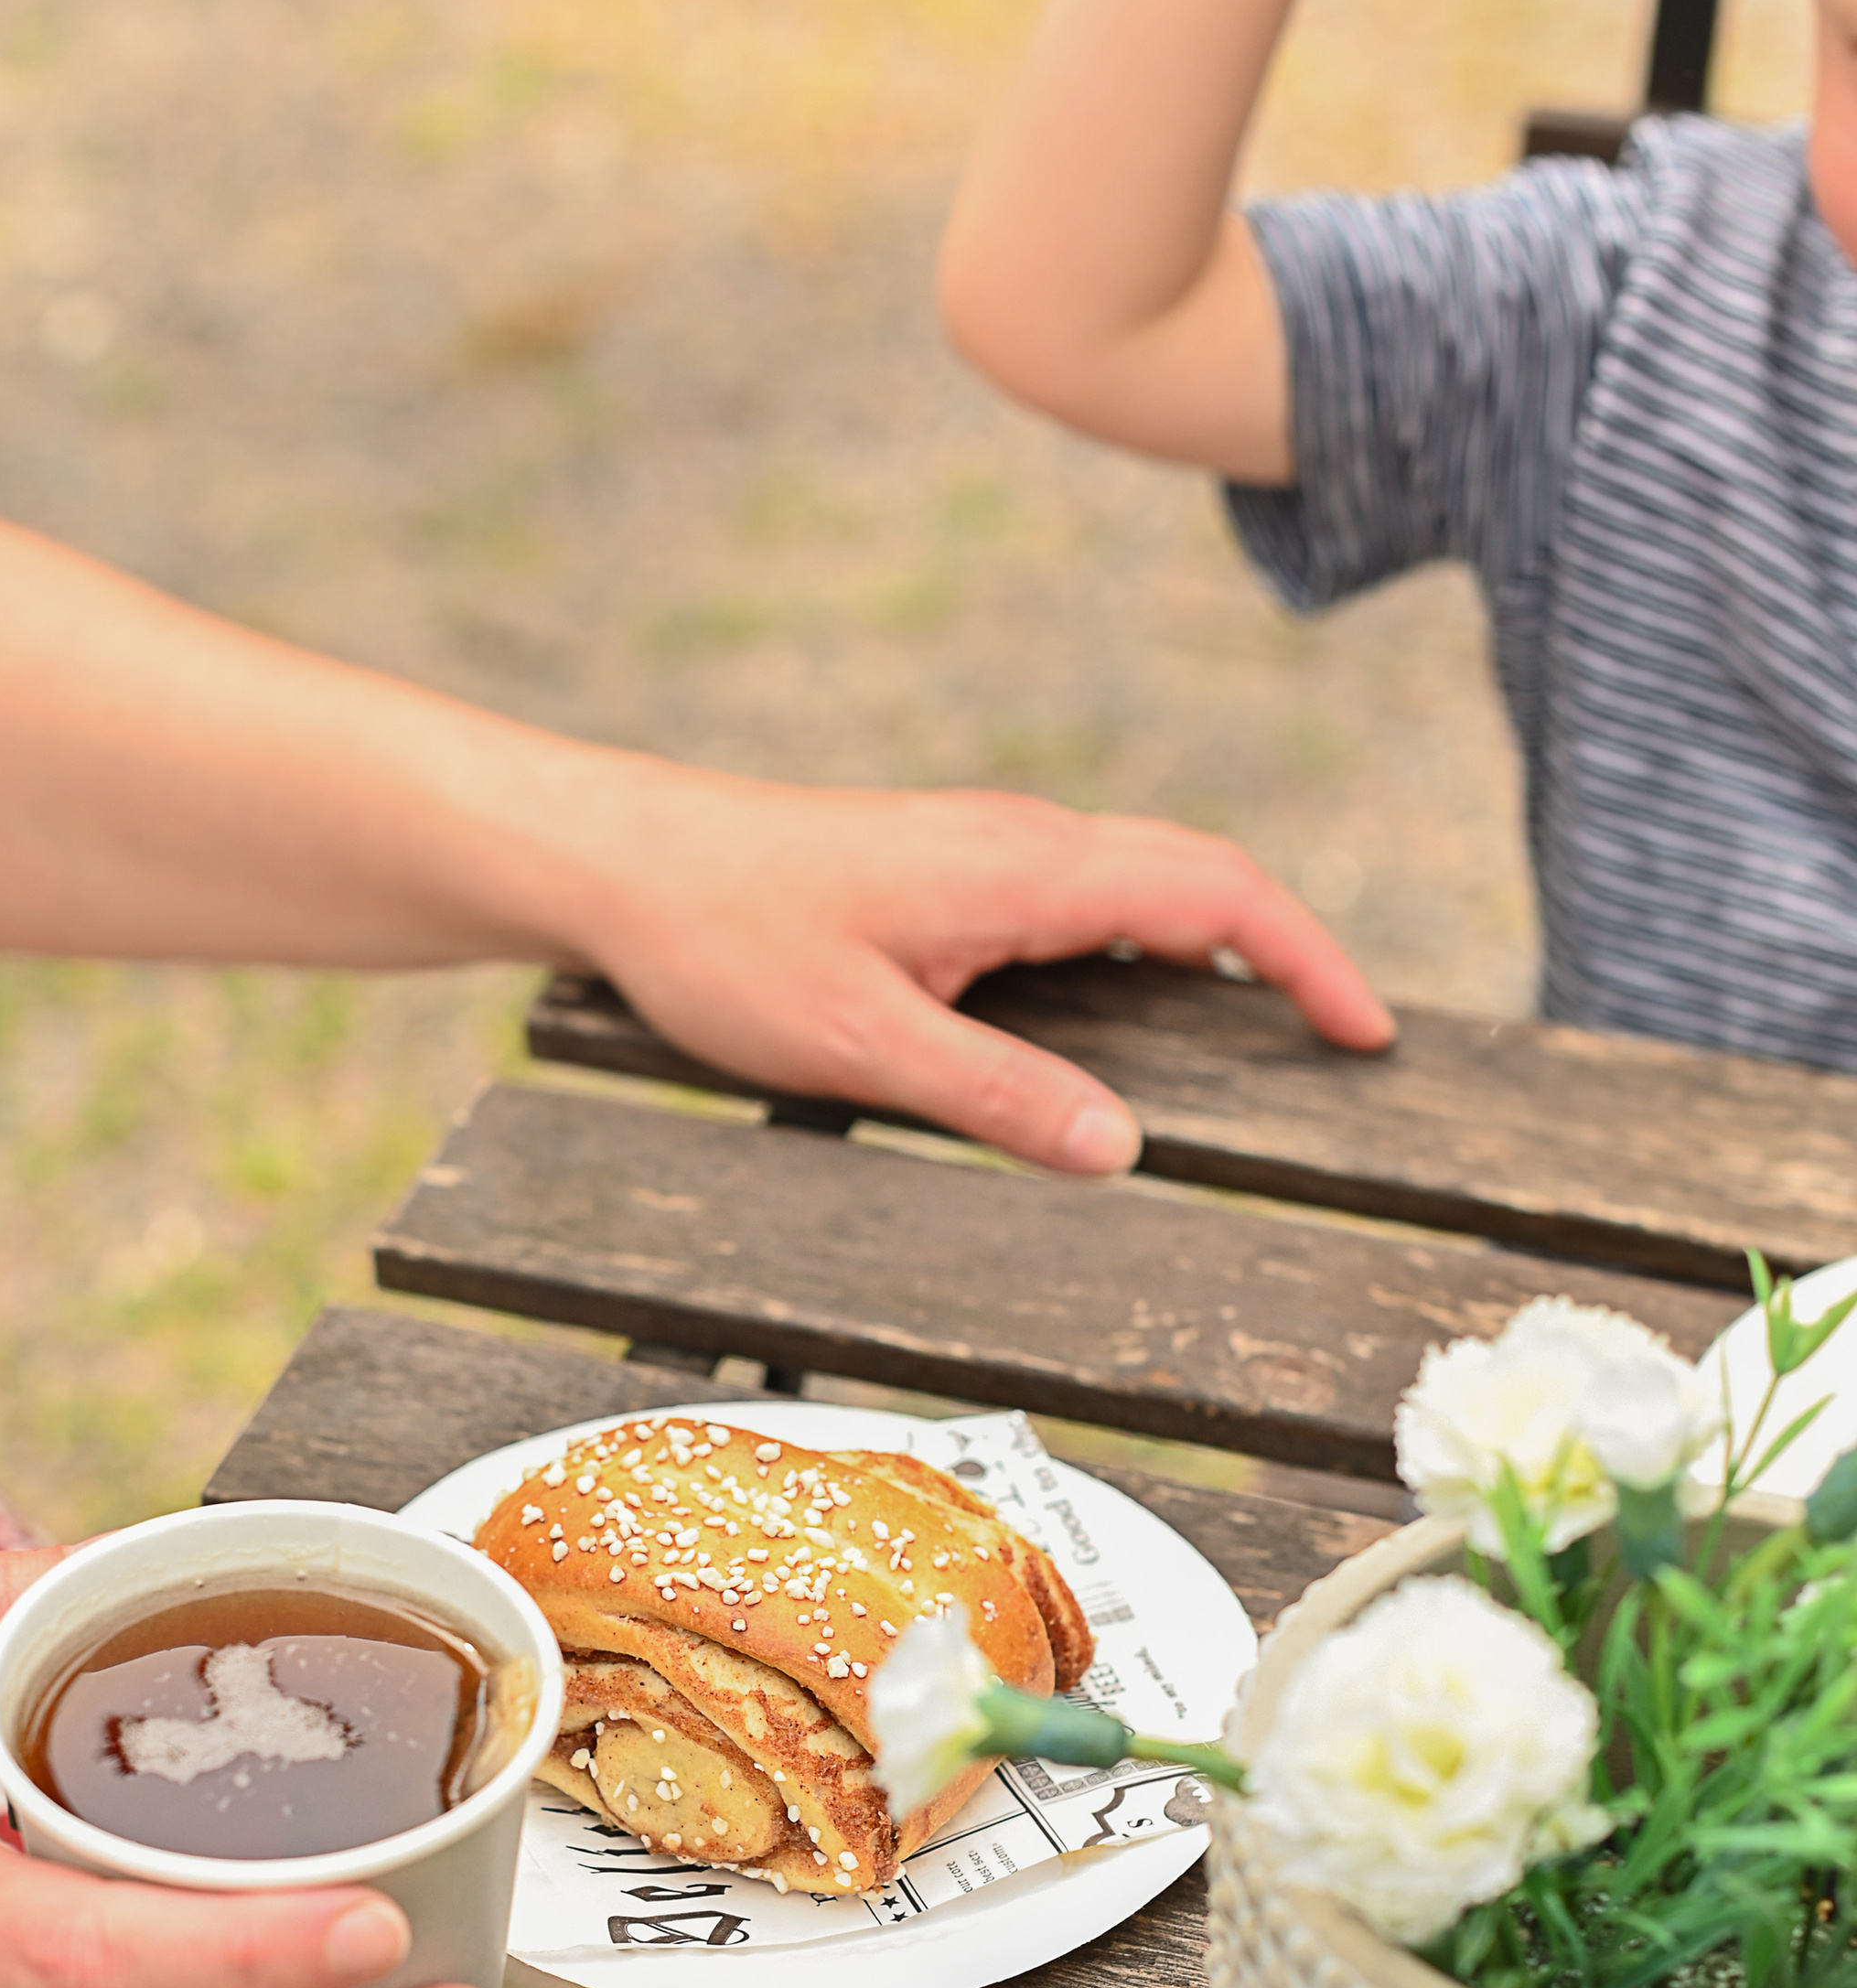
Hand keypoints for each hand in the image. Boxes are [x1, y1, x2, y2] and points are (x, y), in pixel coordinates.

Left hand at [581, 776, 1391, 1174]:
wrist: (622, 862)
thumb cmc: (727, 941)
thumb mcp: (863, 1044)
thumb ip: (997, 1095)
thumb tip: (1123, 1146)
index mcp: (1025, 868)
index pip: (1218, 892)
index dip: (1308, 958)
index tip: (1363, 1031)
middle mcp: (1021, 841)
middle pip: (1197, 880)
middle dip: (1283, 956)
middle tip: (1338, 1046)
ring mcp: (985, 851)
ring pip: (1136, 890)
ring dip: (1207, 955)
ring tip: (1251, 1046)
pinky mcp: (947, 873)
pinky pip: (1077, 904)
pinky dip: (1133, 956)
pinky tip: (1117, 1026)